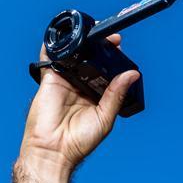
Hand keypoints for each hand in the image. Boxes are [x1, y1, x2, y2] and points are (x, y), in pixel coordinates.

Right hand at [19, 34, 139, 169]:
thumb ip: (116, 94)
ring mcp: (65, 82)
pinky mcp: (49, 81)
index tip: (119, 45)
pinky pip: (51, 59)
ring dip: (80, 43)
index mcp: (96, 96)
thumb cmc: (79, 142)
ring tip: (91, 32)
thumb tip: (132, 74)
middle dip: (98, 46)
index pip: (106, 71)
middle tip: (108, 36)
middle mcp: (81, 87)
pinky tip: (63, 36)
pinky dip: (54, 46)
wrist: (53, 151)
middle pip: (90, 60)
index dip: (112, 58)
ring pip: (73, 56)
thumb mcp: (105, 117)